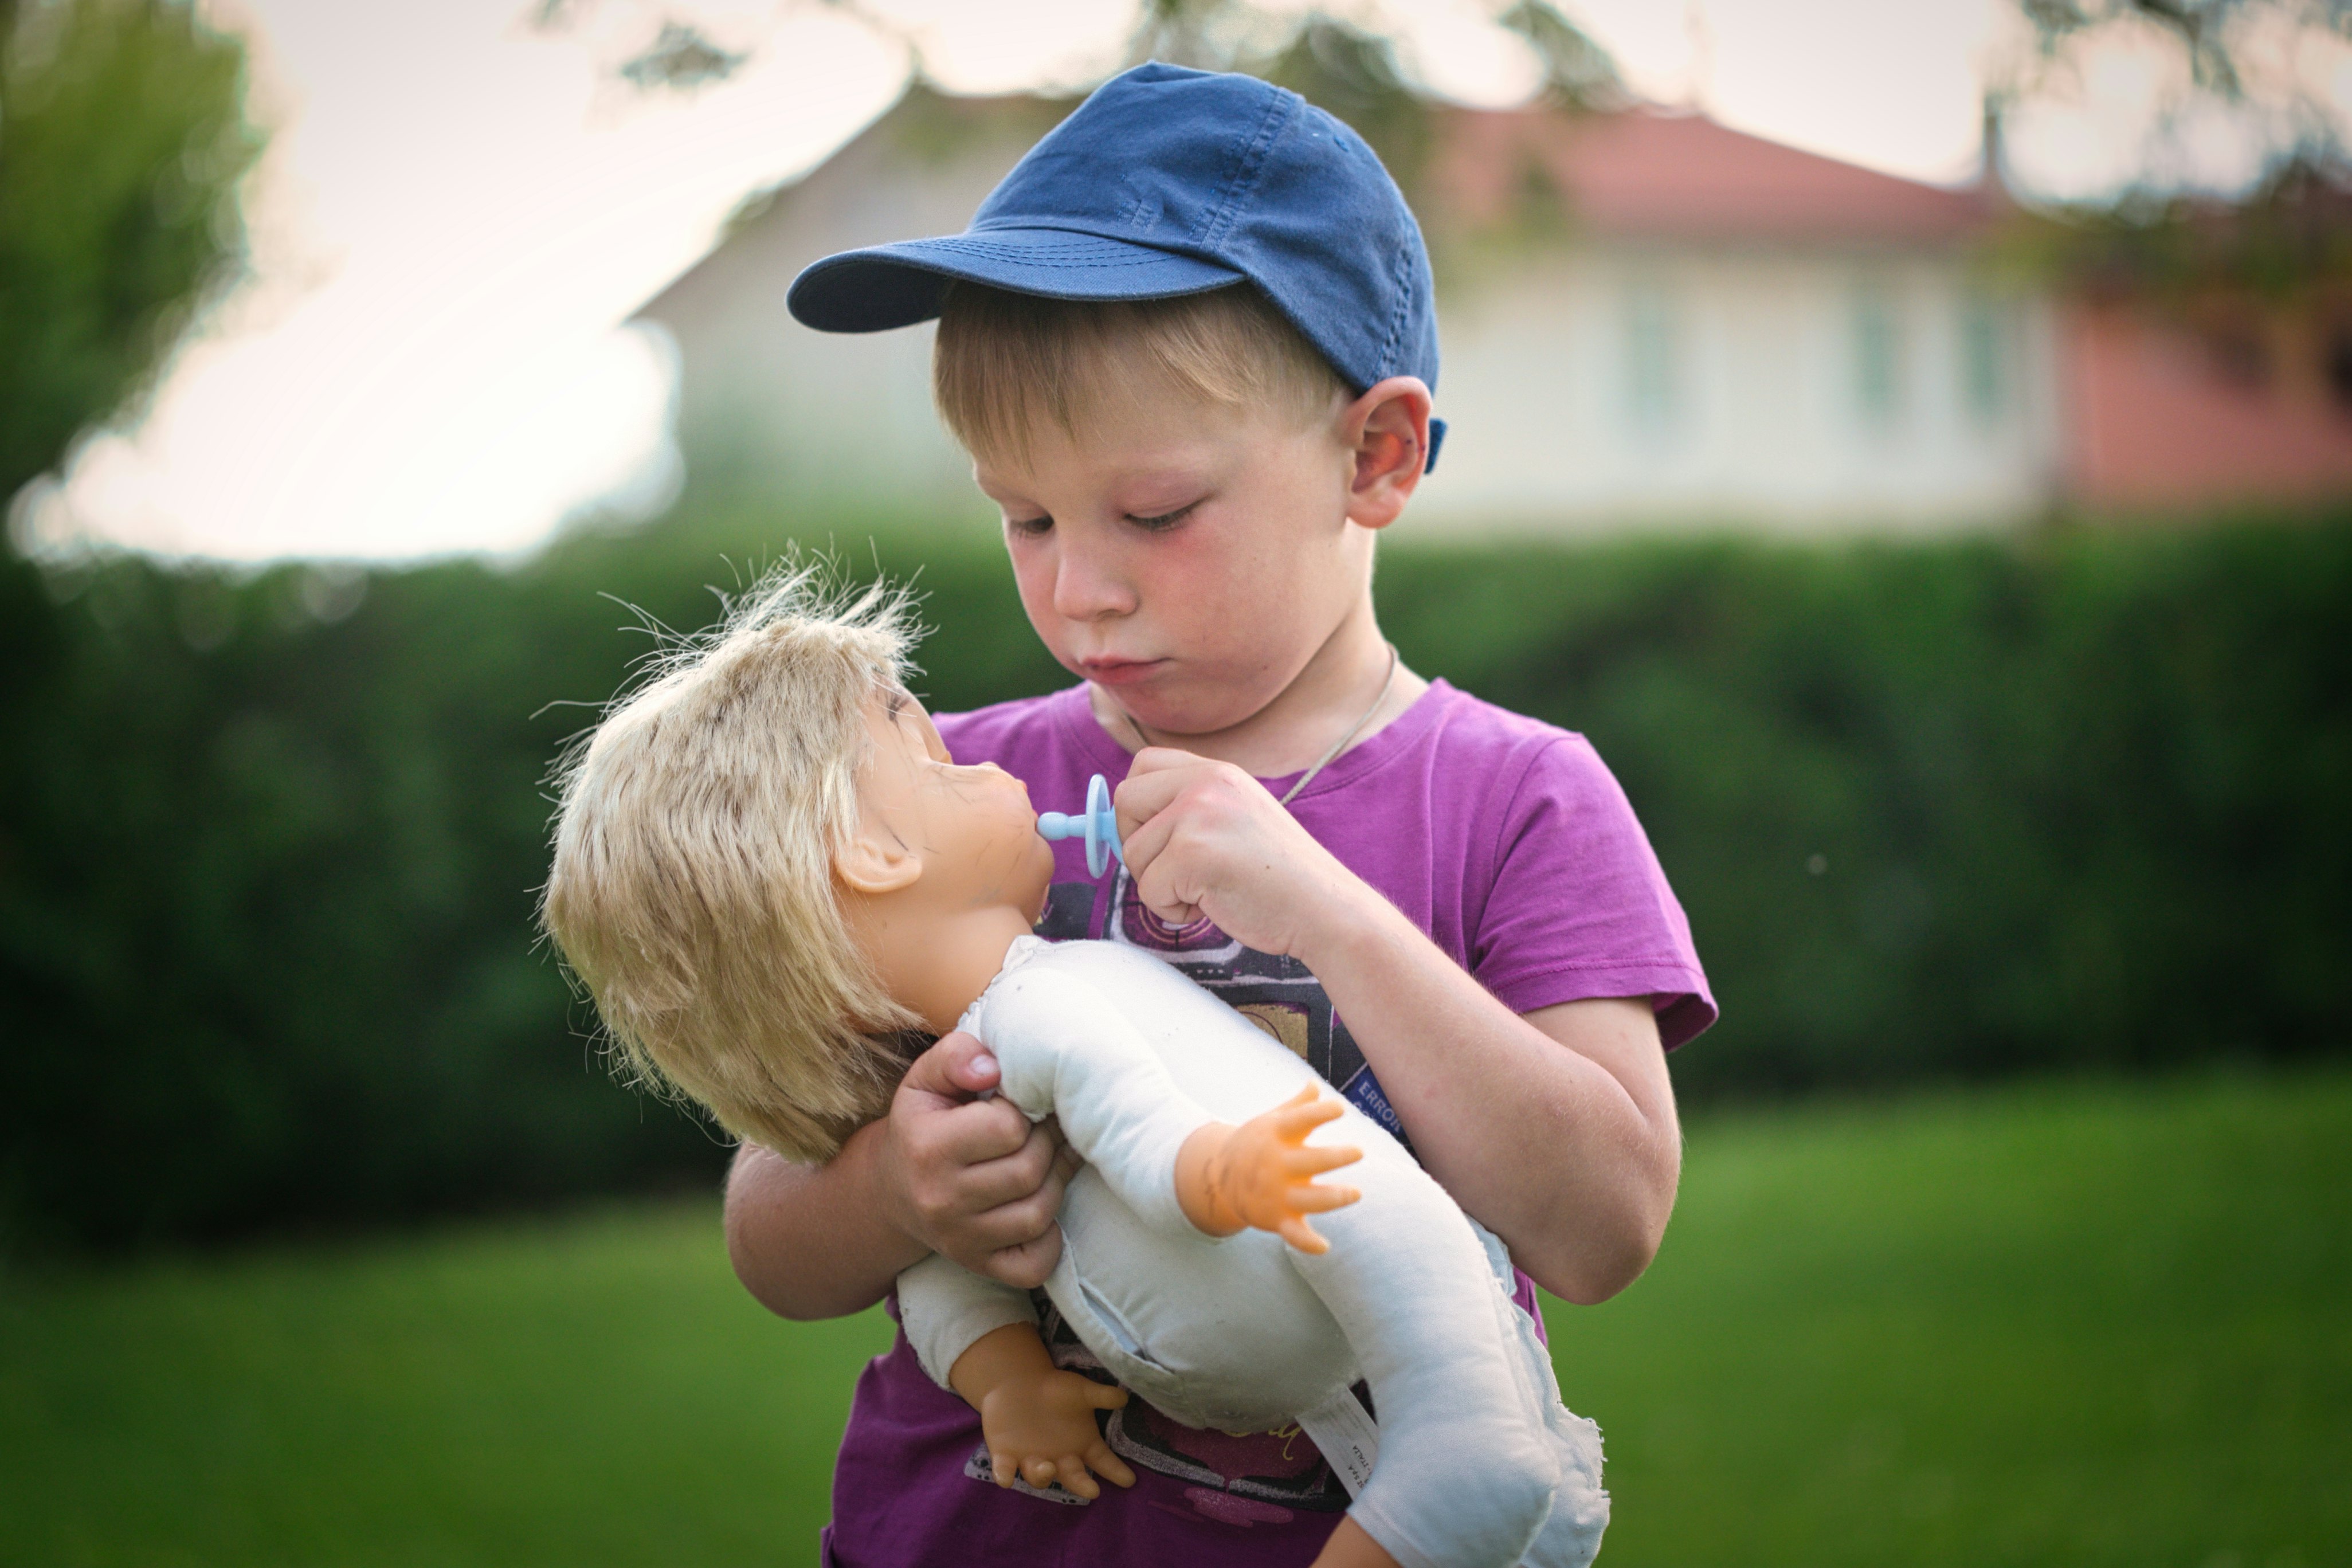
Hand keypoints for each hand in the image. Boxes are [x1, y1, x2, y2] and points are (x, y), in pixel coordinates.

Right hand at [884, 1031, 1082, 1288]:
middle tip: (1040, 1130)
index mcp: (928, 1147)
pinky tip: (1039, 1209)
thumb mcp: (926, 1079)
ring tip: (1043, 1162)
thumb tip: (994, 1067)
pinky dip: (1049, 1239)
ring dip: (1053, 1183)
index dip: (1024, 1109)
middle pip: (1029, 1170)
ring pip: (1038, 1214)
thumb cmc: (922, 1124)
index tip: (1017, 1105)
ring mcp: (960, 1239)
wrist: (893, 1190)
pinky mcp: (979, 1266)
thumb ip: (957, 1055)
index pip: (1008, 1127)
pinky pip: (1035, 1265)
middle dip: (1046, 1144)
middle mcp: (941, 1200)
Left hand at [949, 1322, 1135, 1501]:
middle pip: (1073, 1477)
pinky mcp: (1006, 1455)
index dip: (1115, 1471)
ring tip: (1048, 1467)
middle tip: (1092, 1491)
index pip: (1103, 1461)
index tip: (1129, 1481)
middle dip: (1082, 1485)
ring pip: (1039, 1476)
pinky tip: (1005, 1478)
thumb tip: (1123, 1397)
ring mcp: (1032, 1460)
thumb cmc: (1056, 1390)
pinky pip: (1005, 1470)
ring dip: (1043, 1475)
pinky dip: (1005, 1475)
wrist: (1019, 1383)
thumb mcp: (1081, 1390)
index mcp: (1081, 1445)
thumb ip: (1101, 1395)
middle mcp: (1060, 1459)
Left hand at [1114, 749, 1376, 963]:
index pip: (1143, 765)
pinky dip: (1172, 910)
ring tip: (1206, 890)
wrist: (1325, 909)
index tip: (1152, 838)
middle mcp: (1206, 782)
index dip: (1136, 805)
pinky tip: (1212, 904)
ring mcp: (1197, 814)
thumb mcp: (1237, 819)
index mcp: (1218, 771)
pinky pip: (1148, 889)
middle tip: (1173, 871)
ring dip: (1159, 885)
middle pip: (1126, 801)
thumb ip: (1190, 810)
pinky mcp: (1191, 853)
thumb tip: (1119, 821)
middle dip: (1136, 844)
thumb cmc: (1281, 878)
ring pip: (1134, 853)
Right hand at [1178, 1085, 1362, 1253]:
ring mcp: (1276, 1194)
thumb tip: (1316, 1084)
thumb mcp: (1272, 1121)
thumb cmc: (1257, 1143)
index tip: (1340, 1109)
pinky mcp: (1277, 1219)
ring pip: (1308, 1199)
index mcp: (1276, 1136)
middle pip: (1308, 1162)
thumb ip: (1298, 1106)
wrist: (1220, 1177)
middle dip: (1333, 1158)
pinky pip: (1292, 1234)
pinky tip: (1324, 1247)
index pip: (1299, 1121)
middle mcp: (1276, 1165)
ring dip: (1331, 1198)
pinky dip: (1306, 1242)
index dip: (1319, 1114)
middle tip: (1359, 1151)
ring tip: (1356, 1193)